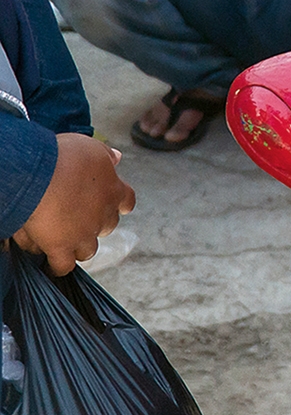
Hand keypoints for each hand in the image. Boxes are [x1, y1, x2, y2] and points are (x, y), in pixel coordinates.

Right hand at [13, 134, 134, 275]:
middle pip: (107, 227)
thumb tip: (117, 157)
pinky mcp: (62, 247)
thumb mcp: (90, 148)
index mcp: (113, 190)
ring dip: (78, 246)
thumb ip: (104, 155)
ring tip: (64, 241)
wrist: (40, 176)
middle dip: (95, 225)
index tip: (115, 206)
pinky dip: (58, 266)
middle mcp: (103, 214)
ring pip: (88, 250)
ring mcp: (84, 234)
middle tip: (78, 219)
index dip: (119, 205)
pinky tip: (50, 263)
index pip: (127, 201)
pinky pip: (63, 266)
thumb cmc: (63, 157)